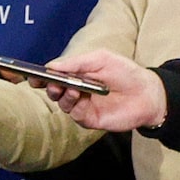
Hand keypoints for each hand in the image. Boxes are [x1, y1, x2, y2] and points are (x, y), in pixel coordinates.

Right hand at [16, 48, 164, 130]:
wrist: (147, 93)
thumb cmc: (126, 73)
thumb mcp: (100, 59)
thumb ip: (75, 63)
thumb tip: (51, 66)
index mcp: (77, 75)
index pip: (54, 76)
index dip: (42, 76)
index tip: (32, 76)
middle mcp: (76, 91)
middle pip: (53, 90)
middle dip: (50, 86)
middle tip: (52, 83)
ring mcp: (82, 106)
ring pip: (61, 103)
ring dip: (63, 96)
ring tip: (72, 90)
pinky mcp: (89, 119)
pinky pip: (74, 115)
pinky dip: (74, 106)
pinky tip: (81, 99)